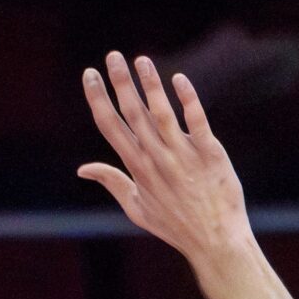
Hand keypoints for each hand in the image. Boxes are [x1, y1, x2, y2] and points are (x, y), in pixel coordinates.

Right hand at [78, 53, 252, 270]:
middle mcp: (156, 159)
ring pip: (162, 114)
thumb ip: (112, 182)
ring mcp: (183, 156)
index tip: (90, 75)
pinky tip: (178, 79)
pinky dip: (188, 101)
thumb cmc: (176, 226)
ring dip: (150, 85)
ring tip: (141, 60)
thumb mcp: (137, 208)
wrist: (216, 242)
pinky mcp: (211, 155)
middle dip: (120, 82)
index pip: (110, 126)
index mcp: (136, 168)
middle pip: (133, 114)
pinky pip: (197, 123)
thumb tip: (82, 169)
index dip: (98, 98)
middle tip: (112, 55)